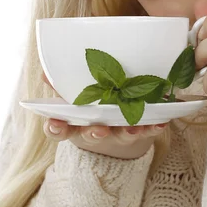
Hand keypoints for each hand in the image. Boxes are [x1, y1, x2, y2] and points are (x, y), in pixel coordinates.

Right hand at [41, 72, 166, 158]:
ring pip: (120, 135)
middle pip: (90, 135)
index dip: (56, 128)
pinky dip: (152, 128)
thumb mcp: (75, 93)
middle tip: (99, 130)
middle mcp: (95, 130)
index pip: (59, 129)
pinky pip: (146, 131)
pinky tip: (160, 123)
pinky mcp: (139, 131)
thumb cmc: (91, 102)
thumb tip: (46, 72)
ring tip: (133, 126)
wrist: (117, 123)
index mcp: (75, 122)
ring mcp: (117, 133)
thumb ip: (63, 82)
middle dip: (94, 133)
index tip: (55, 123)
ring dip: (126, 131)